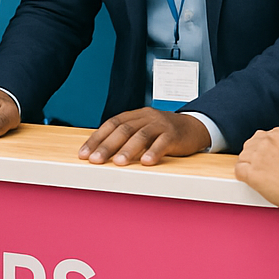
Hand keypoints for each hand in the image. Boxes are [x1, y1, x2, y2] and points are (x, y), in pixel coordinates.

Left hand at [79, 108, 210, 164]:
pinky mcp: (175, 134)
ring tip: (118, 163)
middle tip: (95, 160)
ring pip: (141, 134)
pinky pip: (163, 142)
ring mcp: (161, 124)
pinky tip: (146, 162)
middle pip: (123, 129)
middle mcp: (146, 117)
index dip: (96, 138)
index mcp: (135, 115)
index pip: (111, 124)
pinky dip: (154, 152)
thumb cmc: (164, 132)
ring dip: (128, 149)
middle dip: (107, 146)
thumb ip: (127, 137)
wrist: (194, 127)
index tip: (84, 154)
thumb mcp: (144, 130)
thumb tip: (101, 153)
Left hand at [234, 127, 278, 216]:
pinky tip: (251, 180)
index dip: (266, 149)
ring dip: (250, 165)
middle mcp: (266, 140)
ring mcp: (257, 155)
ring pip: (244, 156)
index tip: (270, 158)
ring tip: (260, 176)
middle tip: (265, 168)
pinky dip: (243, 176)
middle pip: (252, 144)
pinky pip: (239, 170)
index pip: (265, 137)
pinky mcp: (251, 171)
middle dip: (256, 155)